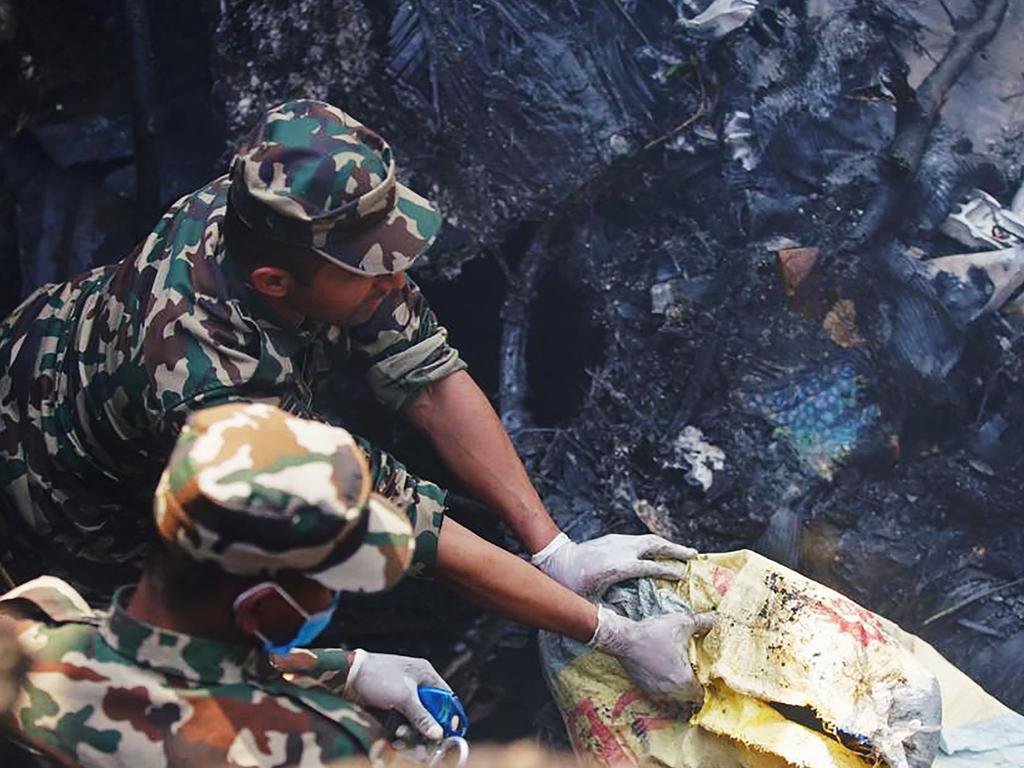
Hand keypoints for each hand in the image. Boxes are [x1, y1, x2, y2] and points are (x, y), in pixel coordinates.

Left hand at [343, 650, 451, 740]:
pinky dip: (402, 729)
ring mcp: (404, 695)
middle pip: (432, 710)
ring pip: (417, 718)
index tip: (448, 732)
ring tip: (403, 735)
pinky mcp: (392, 705)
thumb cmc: (377, 676)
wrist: (348, 677)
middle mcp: (417, 684)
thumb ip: (422, 716)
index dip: (448, 714)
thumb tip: (438, 733)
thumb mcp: (403, 697)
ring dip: (412, 730)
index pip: (446, 696)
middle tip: (425, 739)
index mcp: (424, 673)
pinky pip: (404, 720)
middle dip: (427, 726)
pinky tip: (397, 737)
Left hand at [532, 533, 697, 597]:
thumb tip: (628, 626)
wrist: (555, 558)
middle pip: (654, 545)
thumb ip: (610, 613)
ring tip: (684, 552)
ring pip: (648, 539)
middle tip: (694, 555)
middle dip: (676, 550)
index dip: (668, 571)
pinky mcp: (613, 538)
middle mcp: (620, 550)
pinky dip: (655, 543)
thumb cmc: (571, 585)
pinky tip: (661, 549)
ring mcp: (617, 541)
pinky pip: (640, 538)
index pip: (650, 567)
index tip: (683, 576)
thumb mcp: (588, 603)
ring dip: (667, 544)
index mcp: (618, 567)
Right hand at [589, 606, 713, 703]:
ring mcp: (658, 694)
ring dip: (681, 700)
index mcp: (684, 681)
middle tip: (698, 682)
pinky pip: (662, 702)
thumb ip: (702, 623)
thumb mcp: (682, 623)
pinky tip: (668, 684)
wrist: (624, 639)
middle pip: (690, 704)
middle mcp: (672, 693)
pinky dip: (667, 698)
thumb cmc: (654, 633)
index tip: (707, 679)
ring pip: (675, 706)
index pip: (703, 696)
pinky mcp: (646, 691)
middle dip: (695, 695)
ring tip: (683, 686)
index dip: (708, 689)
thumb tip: (717, 618)